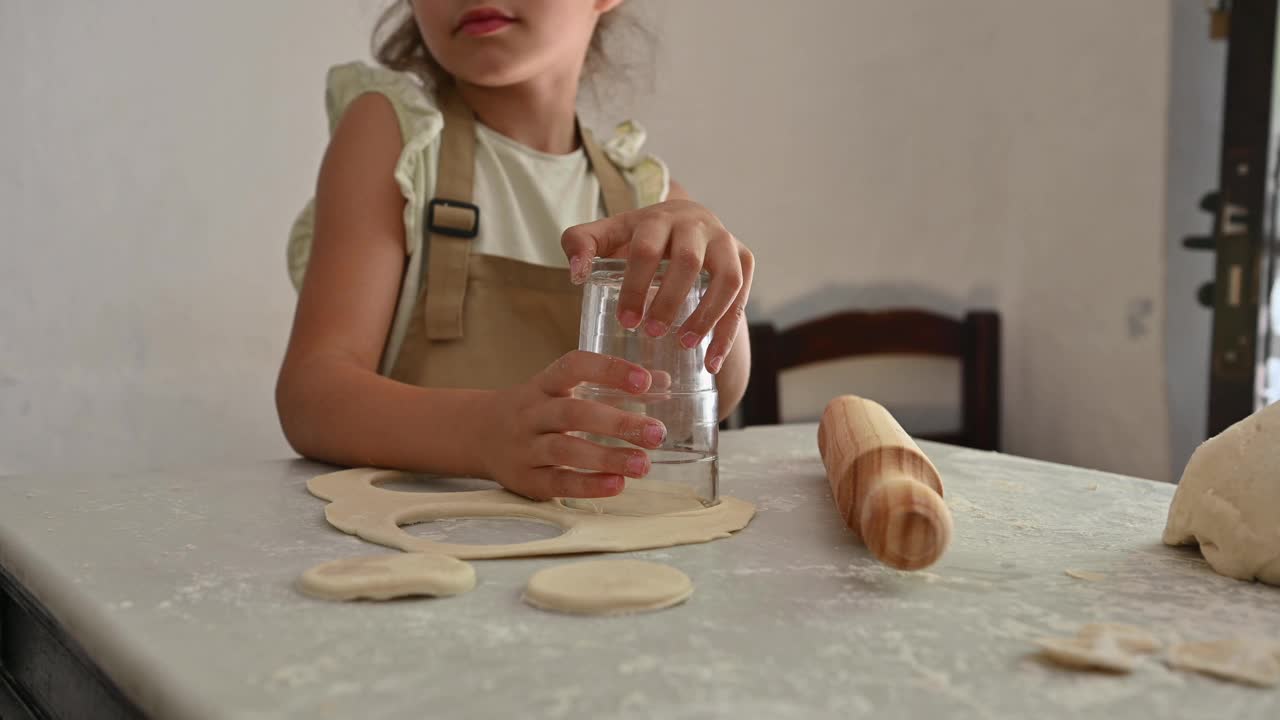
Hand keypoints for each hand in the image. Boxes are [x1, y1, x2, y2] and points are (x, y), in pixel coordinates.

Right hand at [481, 351, 667, 499]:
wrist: (478, 434)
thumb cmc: (536, 410)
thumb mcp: (562, 389)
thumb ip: (610, 385)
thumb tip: (664, 381)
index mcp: (544, 384)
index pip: (574, 367)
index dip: (609, 370)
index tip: (645, 382)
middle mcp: (531, 412)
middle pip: (573, 413)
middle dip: (618, 422)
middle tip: (657, 433)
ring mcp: (524, 446)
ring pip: (565, 449)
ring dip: (607, 457)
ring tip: (643, 464)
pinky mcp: (524, 478)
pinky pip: (556, 481)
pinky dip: (588, 484)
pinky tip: (617, 485)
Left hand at [562, 199, 753, 374]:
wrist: (686, 221)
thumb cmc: (640, 237)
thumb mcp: (608, 234)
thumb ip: (580, 243)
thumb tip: (577, 274)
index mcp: (658, 218)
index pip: (647, 250)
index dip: (635, 286)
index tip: (626, 320)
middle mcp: (696, 225)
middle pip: (687, 262)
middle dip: (669, 301)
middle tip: (651, 332)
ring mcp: (724, 241)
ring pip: (725, 279)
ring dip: (707, 316)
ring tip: (685, 346)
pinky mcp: (744, 258)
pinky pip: (742, 297)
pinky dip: (727, 332)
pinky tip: (712, 362)